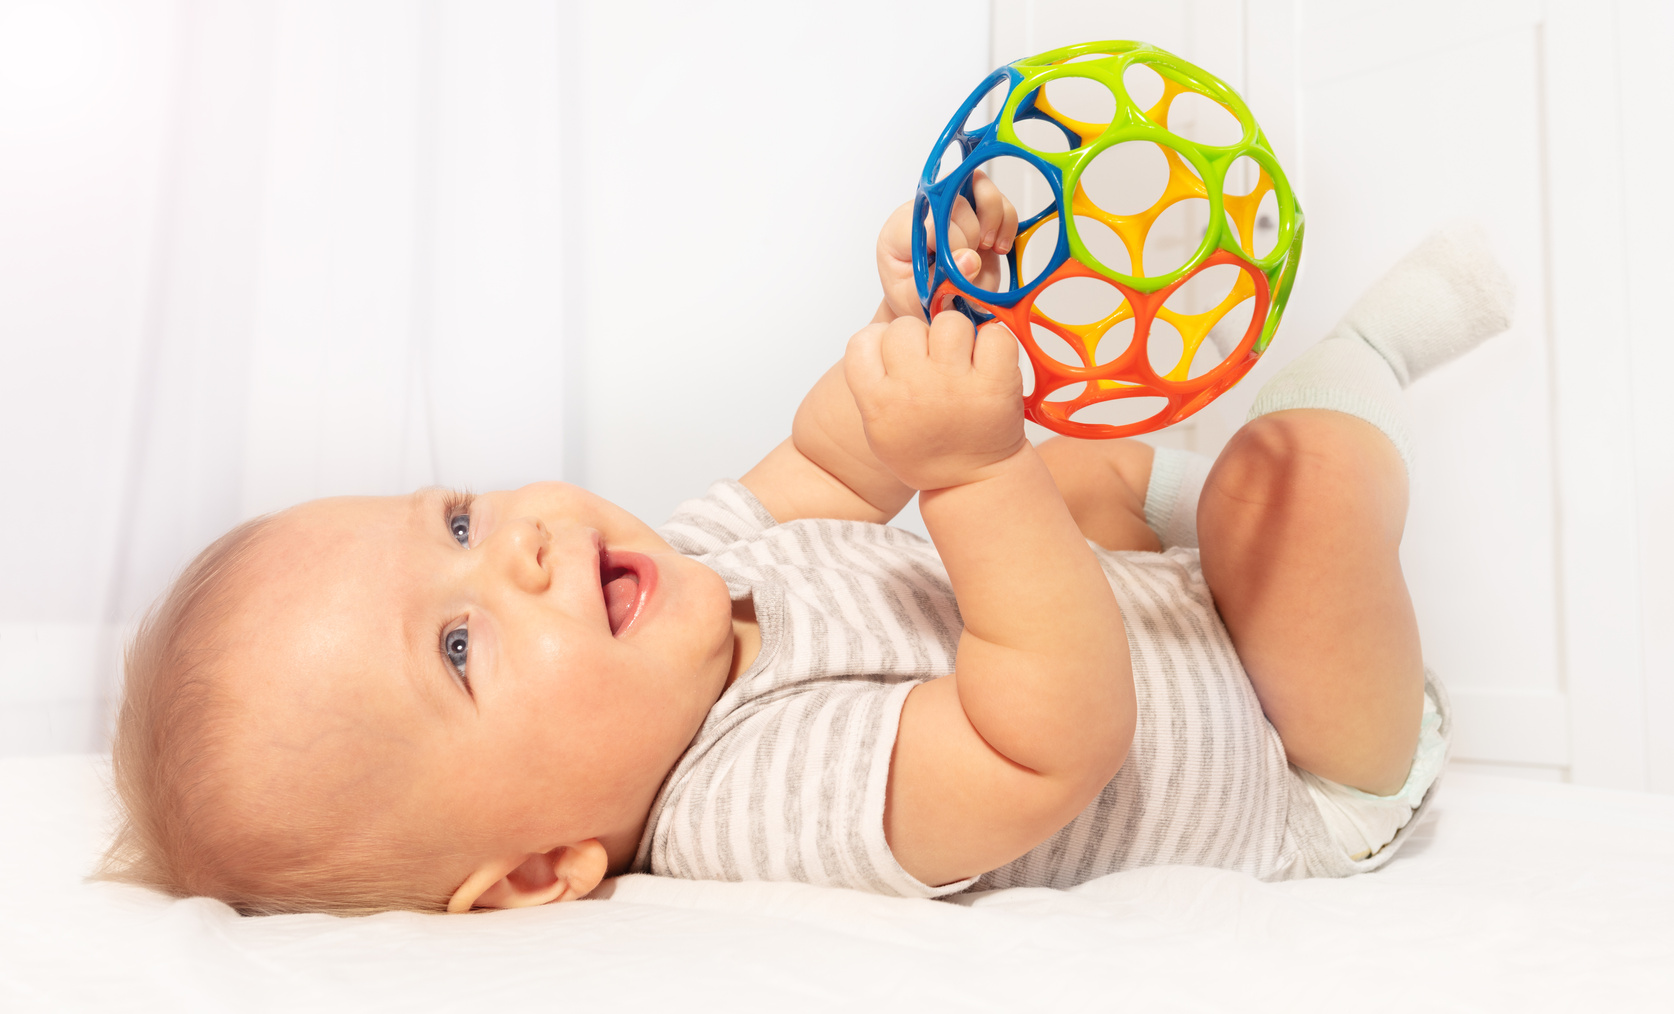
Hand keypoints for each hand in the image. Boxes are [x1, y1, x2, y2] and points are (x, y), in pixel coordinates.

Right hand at [844, 311, 1025, 490]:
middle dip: (920, 338)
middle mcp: (913, 390)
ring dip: (958, 335)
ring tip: (963, 361)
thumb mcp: (880, 425)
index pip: (863, 341)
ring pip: (949, 323)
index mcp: (878, 402)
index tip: (897, 358)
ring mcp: (954, 385)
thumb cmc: (925, 448)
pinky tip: (989, 363)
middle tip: (934, 362)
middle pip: (905, 328)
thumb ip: (876, 380)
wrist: (972, 481)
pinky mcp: (995, 384)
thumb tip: (889, 328)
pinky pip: (994, 335)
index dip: (881, 341)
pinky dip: (995, 342)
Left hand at [876, 171, 1018, 321]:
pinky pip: (1000, 201)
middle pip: (956, 199)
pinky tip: (999, 247)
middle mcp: (925, 212)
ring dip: (994, 219)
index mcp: (899, 231)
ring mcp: (953, 208)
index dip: (950, 241)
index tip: (954, 267)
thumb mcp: (915, 300)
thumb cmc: (914, 297)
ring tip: (989, 248)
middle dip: (971, 234)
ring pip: (980, 185)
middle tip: (970, 260)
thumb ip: (938, 283)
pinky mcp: (977, 213)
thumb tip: (970, 259)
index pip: (929, 219)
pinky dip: (1008, 223)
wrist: (928, 301)